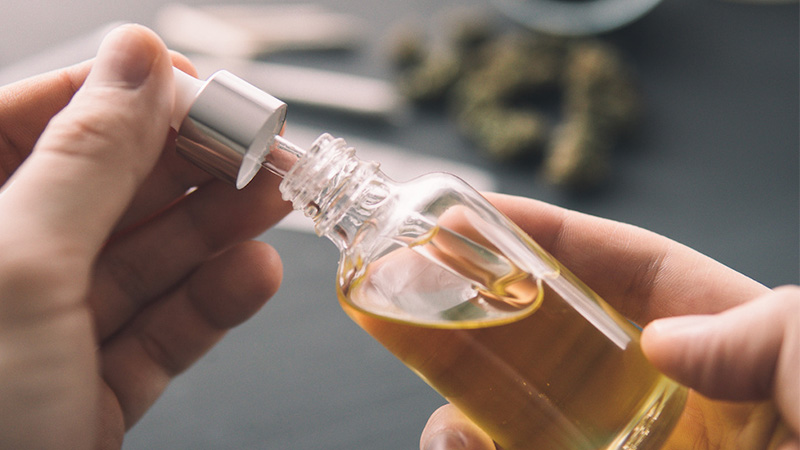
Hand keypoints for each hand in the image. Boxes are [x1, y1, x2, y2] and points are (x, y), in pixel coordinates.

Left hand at [0, 25, 289, 447]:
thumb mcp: (18, 270)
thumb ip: (87, 160)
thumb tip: (137, 59)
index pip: (37, 122)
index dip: (121, 96)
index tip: (197, 88)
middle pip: (104, 189)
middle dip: (187, 166)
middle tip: (257, 146)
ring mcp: (46, 335)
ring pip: (142, 260)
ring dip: (215, 228)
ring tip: (275, 198)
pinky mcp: (90, 390)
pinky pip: (161, 330)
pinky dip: (213, 301)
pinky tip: (255, 273)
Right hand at [419, 193, 797, 449]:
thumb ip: (761, 330)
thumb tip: (663, 344)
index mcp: (742, 352)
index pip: (633, 273)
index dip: (556, 237)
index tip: (478, 214)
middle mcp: (685, 411)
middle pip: (565, 348)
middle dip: (491, 322)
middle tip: (424, 302)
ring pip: (535, 429)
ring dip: (472, 420)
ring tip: (446, 434)